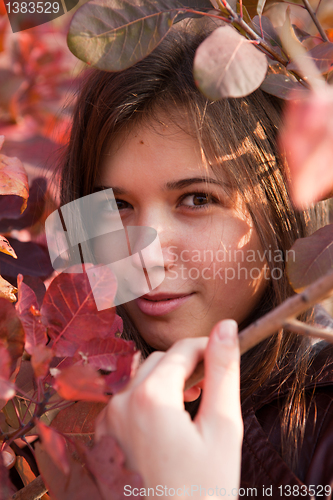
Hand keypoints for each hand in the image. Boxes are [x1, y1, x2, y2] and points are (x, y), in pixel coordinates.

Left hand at [95, 319, 242, 497]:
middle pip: (158, 361)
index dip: (207, 347)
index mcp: (150, 398)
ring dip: (166, 381)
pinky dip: (148, 400)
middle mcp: (120, 404)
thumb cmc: (203, 489)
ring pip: (140, 378)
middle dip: (185, 366)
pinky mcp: (104, 437)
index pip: (182, 350)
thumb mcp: (222, 428)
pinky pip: (127, 401)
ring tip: (190, 406)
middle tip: (210, 388)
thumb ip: (223, 371)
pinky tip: (167, 423)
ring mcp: (107, 422)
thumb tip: (226, 328)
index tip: (223, 354)